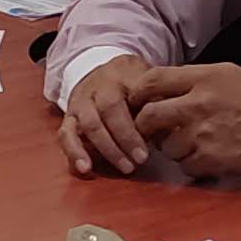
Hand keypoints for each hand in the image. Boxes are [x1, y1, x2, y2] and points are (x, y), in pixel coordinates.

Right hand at [57, 56, 163, 177]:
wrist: (102, 71)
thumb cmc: (132, 83)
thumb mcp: (149, 81)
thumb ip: (159, 99)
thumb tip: (174, 125)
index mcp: (120, 76)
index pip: (127, 98)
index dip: (134, 127)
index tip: (149, 149)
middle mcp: (96, 88)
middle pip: (106, 113)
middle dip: (123, 140)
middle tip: (140, 161)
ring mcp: (80, 102)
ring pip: (87, 125)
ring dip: (106, 149)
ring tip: (123, 168)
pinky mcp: (68, 117)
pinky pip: (65, 135)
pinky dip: (74, 153)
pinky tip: (85, 169)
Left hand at [127, 62, 240, 179]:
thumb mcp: (227, 75)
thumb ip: (192, 79)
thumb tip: (159, 88)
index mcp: (203, 78)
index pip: (152, 81)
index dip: (138, 93)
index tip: (136, 102)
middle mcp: (199, 104)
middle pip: (149, 116)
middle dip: (144, 126)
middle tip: (150, 130)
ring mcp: (203, 134)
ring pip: (165, 146)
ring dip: (172, 147)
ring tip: (193, 142)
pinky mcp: (211, 159)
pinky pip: (184, 165)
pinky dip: (191, 163)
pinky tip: (208, 155)